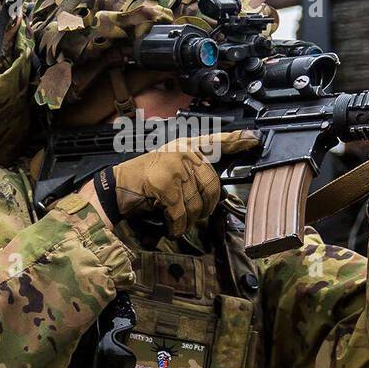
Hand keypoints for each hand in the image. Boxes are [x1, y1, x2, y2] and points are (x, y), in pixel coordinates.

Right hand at [83, 131, 259, 235]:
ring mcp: (174, 166)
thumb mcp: (170, 168)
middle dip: (207, 207)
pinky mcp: (165, 183)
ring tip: (179, 222)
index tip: (253, 140)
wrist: (115, 188)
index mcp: (185, 147)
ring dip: (189, 220)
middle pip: (212, 184)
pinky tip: (171, 227)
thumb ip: (192, 170)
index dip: (236, 141)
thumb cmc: (143, 182)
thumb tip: (215, 190)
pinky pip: (181, 211)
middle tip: (197, 216)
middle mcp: (182, 152)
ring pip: (196, 202)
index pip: (215, 141)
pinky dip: (177, 225)